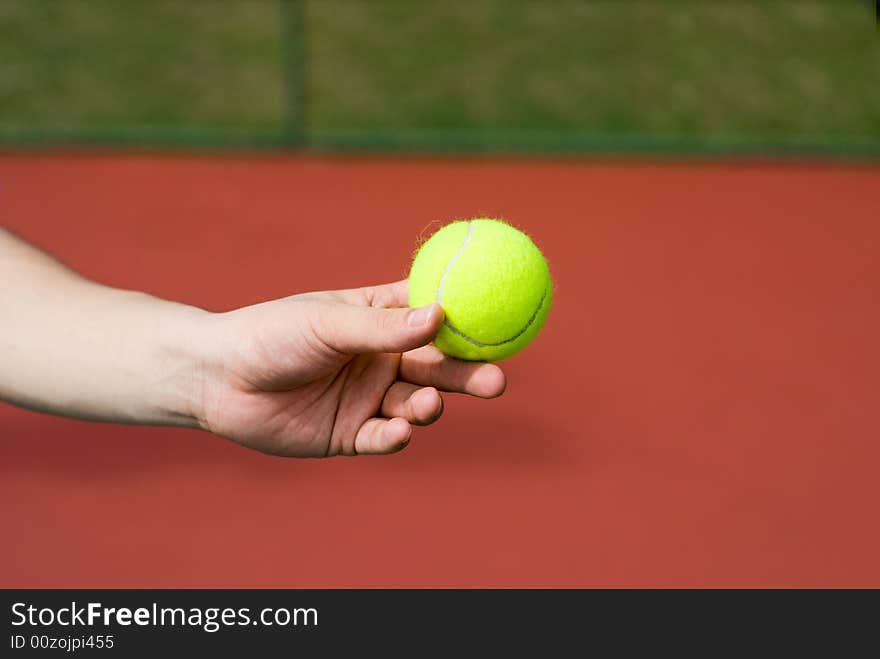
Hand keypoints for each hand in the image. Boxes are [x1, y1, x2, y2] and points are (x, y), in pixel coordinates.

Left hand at [193, 280, 505, 456]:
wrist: (218, 379)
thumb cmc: (270, 335)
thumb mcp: (327, 322)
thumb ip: (383, 326)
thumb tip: (442, 315)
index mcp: (379, 320)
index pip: (434, 316)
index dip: (469, 320)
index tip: (502, 321)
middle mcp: (381, 359)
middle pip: (438, 366)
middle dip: (469, 374)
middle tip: (496, 380)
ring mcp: (368, 398)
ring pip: (416, 404)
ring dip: (427, 406)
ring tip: (423, 404)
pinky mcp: (351, 435)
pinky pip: (384, 439)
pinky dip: (394, 437)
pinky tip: (397, 431)